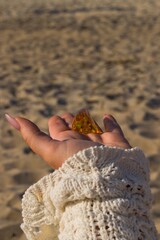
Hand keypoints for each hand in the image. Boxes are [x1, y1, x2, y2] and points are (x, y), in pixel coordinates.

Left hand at [6, 112, 130, 168]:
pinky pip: (112, 128)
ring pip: (90, 126)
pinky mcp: (116, 142)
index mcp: (66, 143)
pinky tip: (106, 117)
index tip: (57, 118)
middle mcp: (81, 142)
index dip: (56, 122)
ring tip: (85, 112)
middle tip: (70, 116)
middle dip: (71, 119)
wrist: (108, 179)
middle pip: (73, 125)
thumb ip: (31, 135)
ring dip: (87, 118)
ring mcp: (99, 142)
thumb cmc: (77, 164)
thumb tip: (9, 117)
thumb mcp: (50, 149)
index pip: (58, 127)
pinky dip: (110, 122)